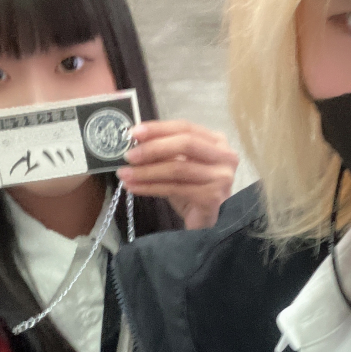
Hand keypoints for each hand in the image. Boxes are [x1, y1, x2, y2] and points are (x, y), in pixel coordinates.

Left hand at [118, 120, 237, 229]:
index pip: (185, 127)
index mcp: (217, 142)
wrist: (205, 224)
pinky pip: (174, 188)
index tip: (133, 132)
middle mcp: (225, 156)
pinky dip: (150, 188)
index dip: (158, 128)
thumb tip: (135, 141)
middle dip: (153, 148)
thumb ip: (164, 152)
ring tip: (125, 174)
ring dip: (147, 171)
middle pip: (186, 143)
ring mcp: (221, 177)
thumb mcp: (178, 165)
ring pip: (178, 168)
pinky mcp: (212, 197)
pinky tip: (134, 188)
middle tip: (129, 155)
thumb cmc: (191, 192)